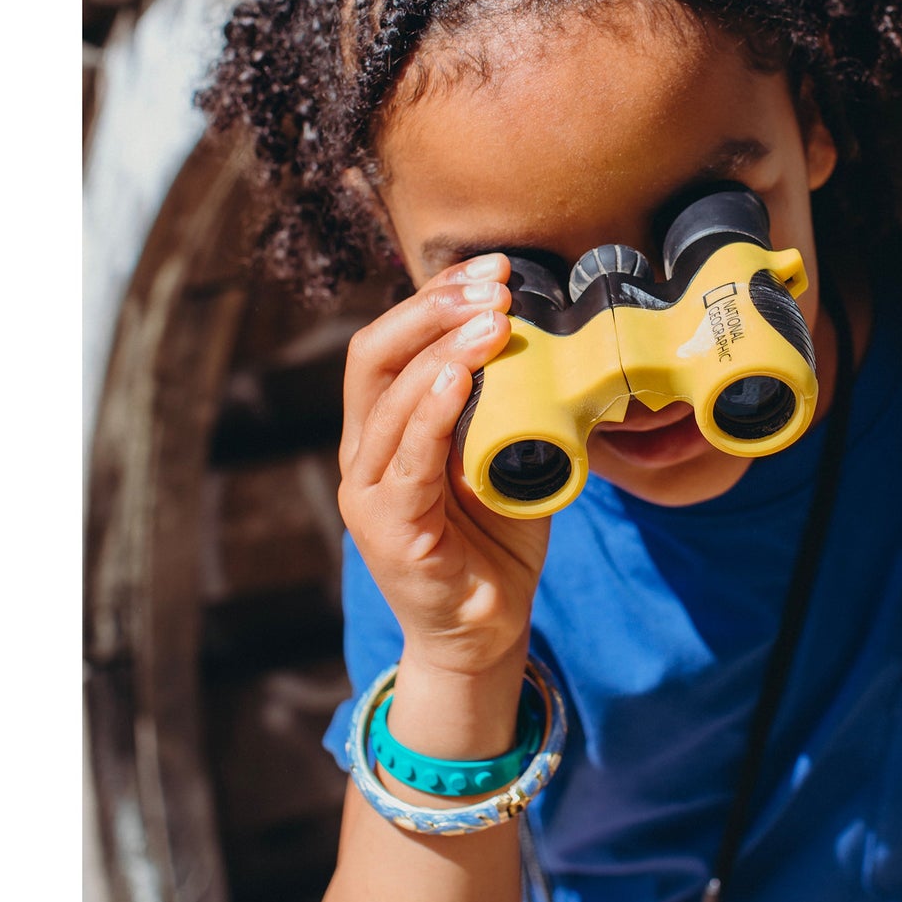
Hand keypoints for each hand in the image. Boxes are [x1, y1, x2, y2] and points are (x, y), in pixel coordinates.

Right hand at [338, 254, 548, 677]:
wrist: (486, 632)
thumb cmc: (495, 540)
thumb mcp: (500, 455)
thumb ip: (499, 405)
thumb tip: (537, 336)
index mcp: (385, 429)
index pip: (391, 343)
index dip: (435, 298)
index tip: (493, 269)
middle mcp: (364, 454)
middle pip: (375, 356)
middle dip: (434, 308)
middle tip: (496, 283)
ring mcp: (369, 494)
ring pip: (389, 400)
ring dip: (443, 348)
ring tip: (494, 319)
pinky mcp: (388, 532)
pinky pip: (407, 463)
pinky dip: (431, 412)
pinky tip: (459, 377)